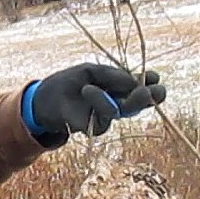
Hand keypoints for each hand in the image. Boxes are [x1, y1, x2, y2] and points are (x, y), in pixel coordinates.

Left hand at [23, 64, 165, 136]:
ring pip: (122, 111)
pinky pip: (104, 118)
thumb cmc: (69, 82)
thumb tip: (135, 82)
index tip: (154, 78)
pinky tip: (87, 90)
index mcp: (121, 86)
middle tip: (150, 92)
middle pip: (140, 104)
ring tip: (92, 86)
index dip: (152, 84)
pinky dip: (97, 101)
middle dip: (146, 98)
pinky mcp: (95, 127)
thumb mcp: (91, 71)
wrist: (45, 98)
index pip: (144, 86)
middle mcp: (118, 102)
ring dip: (111, 97)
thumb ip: (112, 75)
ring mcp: (108, 116)